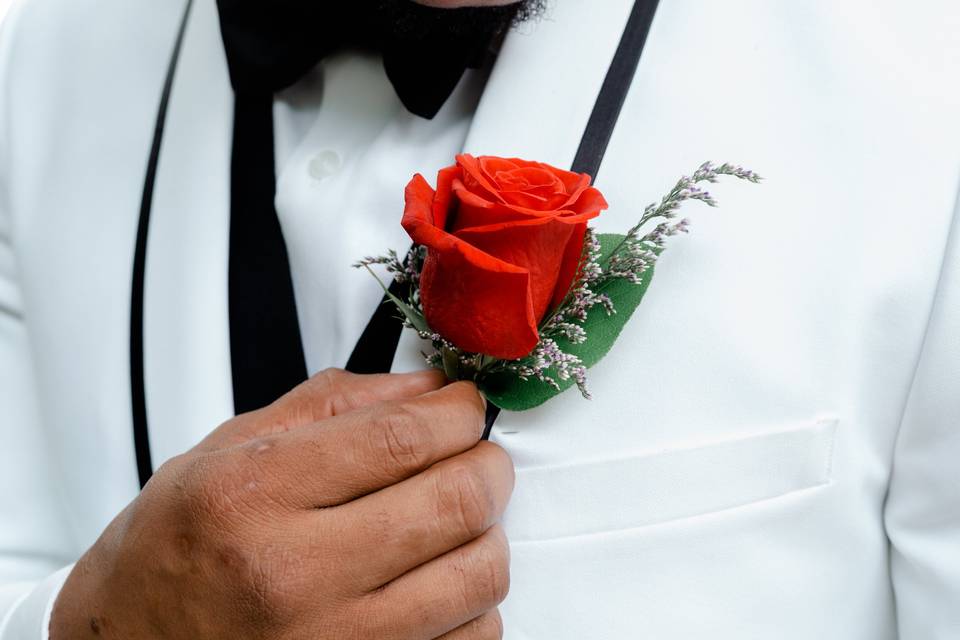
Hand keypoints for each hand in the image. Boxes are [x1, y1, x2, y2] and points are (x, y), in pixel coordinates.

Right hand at [50, 369, 512, 638]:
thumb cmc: (171, 553)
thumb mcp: (225, 451)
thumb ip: (331, 407)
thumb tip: (424, 386)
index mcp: (254, 496)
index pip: (401, 438)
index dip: (457, 412)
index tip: (464, 405)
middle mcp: (293, 574)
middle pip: (454, 502)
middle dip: (489, 465)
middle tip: (479, 455)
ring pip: (476, 574)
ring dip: (489, 532)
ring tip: (462, 516)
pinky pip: (470, 639)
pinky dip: (475, 601)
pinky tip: (442, 579)